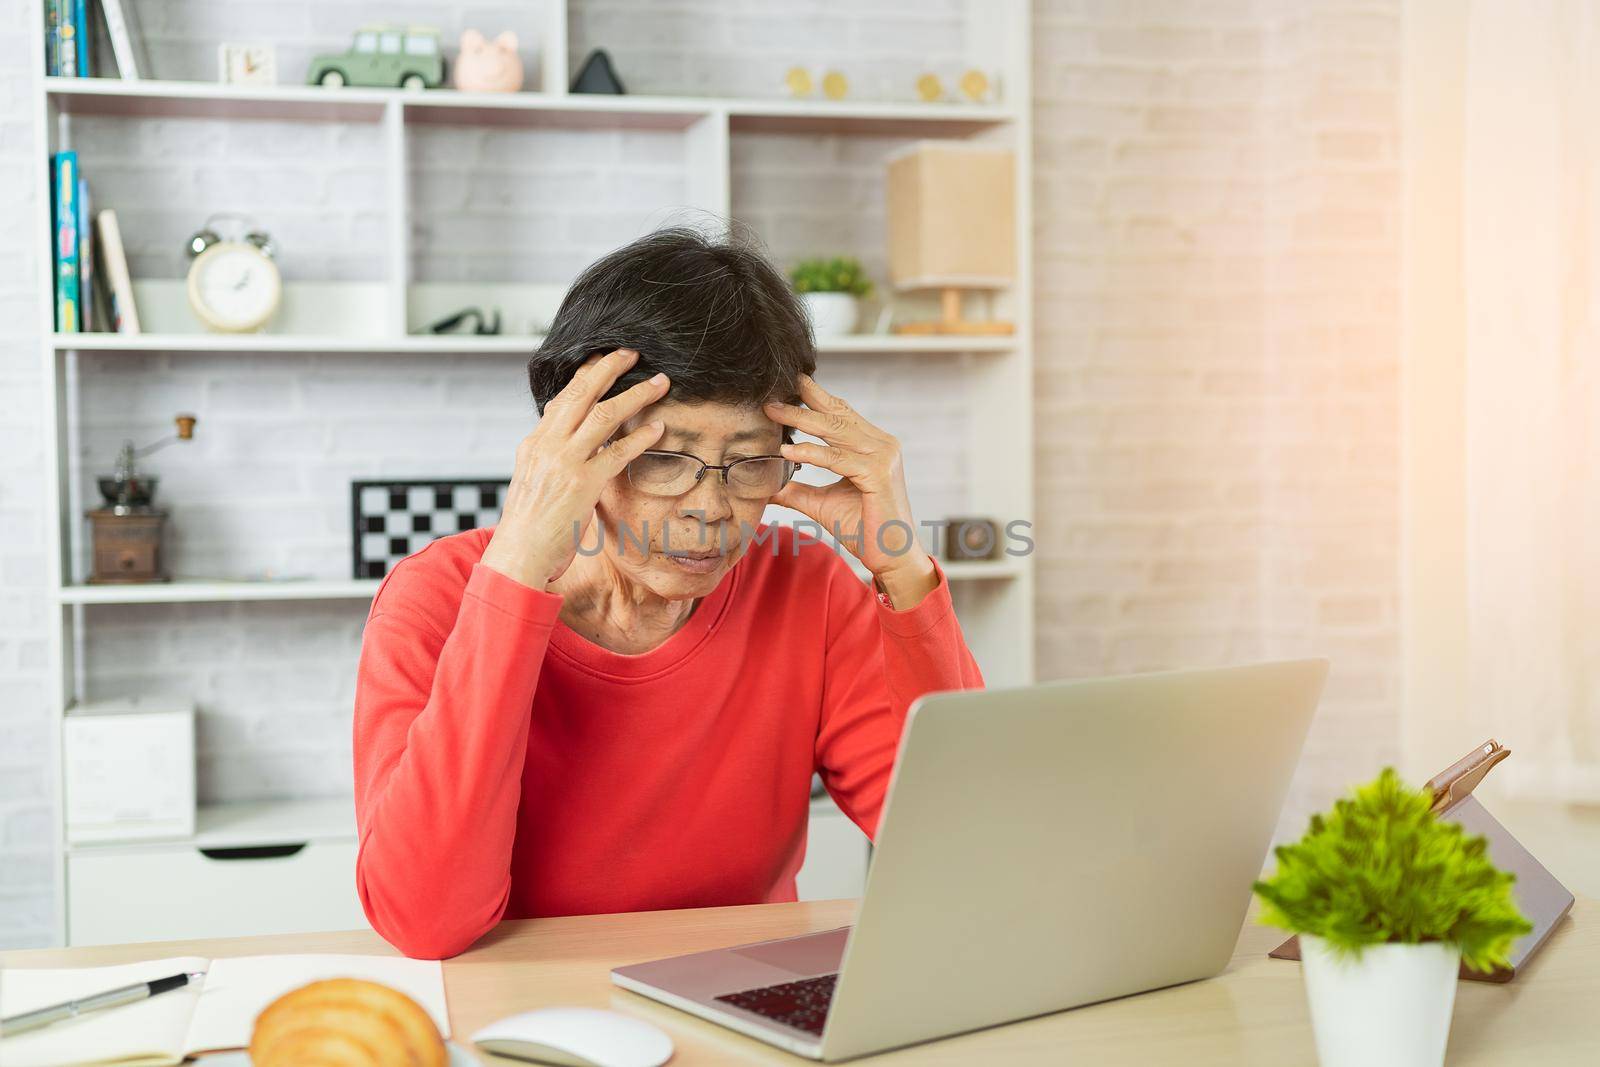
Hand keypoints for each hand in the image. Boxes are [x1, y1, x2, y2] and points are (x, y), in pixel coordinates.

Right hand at [480, 349, 668, 589]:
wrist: (518, 554)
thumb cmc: (528, 525)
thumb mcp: (532, 480)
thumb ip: (550, 455)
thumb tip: (564, 434)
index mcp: (534, 443)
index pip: (562, 398)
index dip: (585, 375)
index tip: (604, 360)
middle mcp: (547, 445)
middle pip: (580, 393)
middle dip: (608, 367)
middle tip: (632, 352)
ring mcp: (565, 463)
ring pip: (604, 415)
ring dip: (636, 396)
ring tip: (658, 384)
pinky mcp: (583, 484)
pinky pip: (618, 452)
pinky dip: (641, 438)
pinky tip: (659, 429)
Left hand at [764, 374, 936, 607]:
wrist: (892, 557)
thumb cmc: (864, 529)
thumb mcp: (822, 503)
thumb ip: (797, 490)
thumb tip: (767, 485)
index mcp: (873, 446)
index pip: (842, 414)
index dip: (816, 397)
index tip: (791, 383)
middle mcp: (882, 445)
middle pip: (836, 416)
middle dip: (802, 404)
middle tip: (772, 395)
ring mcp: (883, 457)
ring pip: (835, 432)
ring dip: (801, 421)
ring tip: (773, 413)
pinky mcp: (879, 475)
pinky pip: (838, 459)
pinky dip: (812, 454)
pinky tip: (789, 451)